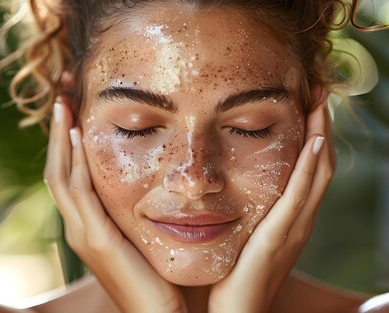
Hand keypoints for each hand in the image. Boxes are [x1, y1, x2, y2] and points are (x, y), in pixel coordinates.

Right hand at [43, 97, 185, 312]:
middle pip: (56, 168)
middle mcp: (78, 227)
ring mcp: (82, 234)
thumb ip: (140, 210)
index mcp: (88, 225)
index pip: (68, 173)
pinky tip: (79, 133)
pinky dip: (74, 161)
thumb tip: (156, 180)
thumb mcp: (144, 235)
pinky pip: (79, 192)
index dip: (67, 140)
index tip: (74, 105)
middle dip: (58, 130)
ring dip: (61, 137)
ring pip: (60, 175)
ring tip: (63, 102)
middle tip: (61, 93)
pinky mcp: (96, 240)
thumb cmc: (160, 280)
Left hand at [209, 102, 334, 312]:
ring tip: (320, 101)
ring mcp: (293, 228)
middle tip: (319, 89)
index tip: (305, 101)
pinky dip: (310, 168)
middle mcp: (297, 220)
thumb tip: (215, 181)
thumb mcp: (237, 233)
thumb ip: (237, 210)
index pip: (306, 168)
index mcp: (286, 218)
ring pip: (317, 174)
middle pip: (319, 164)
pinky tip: (314, 141)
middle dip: (322, 126)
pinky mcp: (280, 236)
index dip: (311, 134)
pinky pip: (300, 196)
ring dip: (321, 135)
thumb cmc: (228, 276)